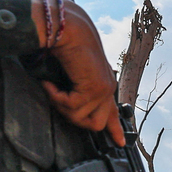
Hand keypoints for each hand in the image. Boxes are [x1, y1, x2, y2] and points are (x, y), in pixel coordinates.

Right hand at [31, 0, 124, 145]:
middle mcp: (107, 88)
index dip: (115, 129)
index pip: (112, 112)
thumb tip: (70, 107)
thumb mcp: (70, 75)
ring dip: (60, 105)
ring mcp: (103, 89)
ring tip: (53, 87)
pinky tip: (51, 83)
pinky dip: (56, 97)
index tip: (120, 142)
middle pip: (95, 124)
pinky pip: (71, 107)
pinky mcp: (95, 88)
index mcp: (104, 84)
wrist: (66, 29)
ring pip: (80, 118)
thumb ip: (76, 90)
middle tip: (58, 100)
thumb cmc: (65, 47)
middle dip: (73, 119)